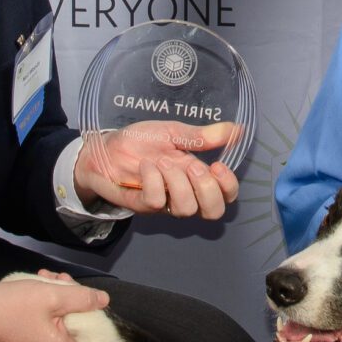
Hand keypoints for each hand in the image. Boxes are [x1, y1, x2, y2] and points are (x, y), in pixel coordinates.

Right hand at [0, 271, 116, 341]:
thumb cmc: (10, 306)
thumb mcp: (50, 294)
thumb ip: (82, 298)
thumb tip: (104, 301)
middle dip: (85, 315)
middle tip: (70, 286)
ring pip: (68, 335)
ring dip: (67, 307)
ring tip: (54, 280)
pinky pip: (53, 334)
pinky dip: (54, 313)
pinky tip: (45, 286)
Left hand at [76, 121, 240, 219]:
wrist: (104, 148)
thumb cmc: (139, 142)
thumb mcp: (173, 132)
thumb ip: (203, 136)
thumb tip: (237, 129)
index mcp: (196, 176)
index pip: (225, 195)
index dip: (228, 187)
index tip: (218, 165)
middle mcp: (184, 193)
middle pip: (213, 212)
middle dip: (207, 189)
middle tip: (192, 167)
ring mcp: (164, 202)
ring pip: (186, 208)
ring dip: (177, 181)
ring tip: (162, 161)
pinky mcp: (143, 205)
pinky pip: (156, 201)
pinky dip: (153, 180)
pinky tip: (145, 165)